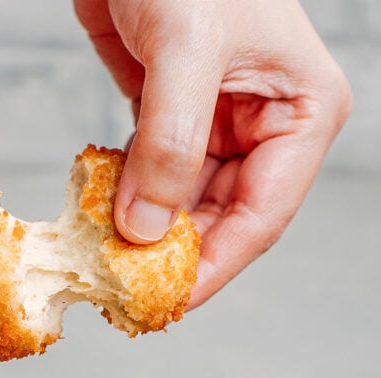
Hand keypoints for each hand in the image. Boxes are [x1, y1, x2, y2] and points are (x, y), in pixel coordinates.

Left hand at [75, 0, 351, 306]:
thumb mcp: (187, 49)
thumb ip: (170, 144)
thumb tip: (146, 229)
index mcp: (300, 112)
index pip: (262, 215)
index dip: (215, 267)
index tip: (171, 302)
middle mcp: (264, 127)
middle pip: (223, 221)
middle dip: (177, 258)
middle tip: (131, 295)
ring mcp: (216, 127)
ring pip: (186, 208)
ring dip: (147, 236)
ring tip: (110, 264)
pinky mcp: (170, 121)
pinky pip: (154, 181)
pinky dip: (128, 203)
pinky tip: (103, 219)